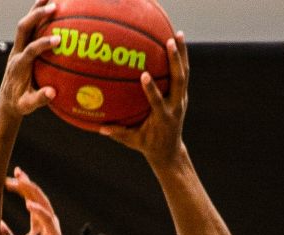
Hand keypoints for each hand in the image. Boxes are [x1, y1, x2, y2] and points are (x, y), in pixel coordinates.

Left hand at [0, 2, 59, 115]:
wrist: (7, 100)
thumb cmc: (19, 103)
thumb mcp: (27, 106)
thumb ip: (38, 99)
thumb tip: (52, 93)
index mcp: (18, 65)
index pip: (30, 50)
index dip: (43, 44)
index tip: (59, 39)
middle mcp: (16, 52)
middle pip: (23, 28)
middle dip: (36, 16)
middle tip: (54, 7)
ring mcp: (18, 47)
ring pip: (26, 23)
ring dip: (37, 9)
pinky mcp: (22, 46)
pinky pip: (31, 28)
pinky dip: (39, 16)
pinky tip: (52, 7)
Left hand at [0, 166, 62, 234]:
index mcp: (40, 220)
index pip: (31, 198)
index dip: (22, 186)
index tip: (8, 179)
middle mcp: (48, 220)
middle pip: (37, 197)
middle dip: (27, 184)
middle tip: (16, 172)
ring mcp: (52, 227)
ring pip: (44, 203)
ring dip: (32, 192)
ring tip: (21, 182)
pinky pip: (47, 220)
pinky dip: (39, 211)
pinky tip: (28, 204)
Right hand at [98, 31, 189, 163]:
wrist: (169, 151)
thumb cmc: (147, 145)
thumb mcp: (133, 141)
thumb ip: (118, 133)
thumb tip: (99, 127)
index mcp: (163, 118)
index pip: (158, 102)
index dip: (152, 90)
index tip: (144, 75)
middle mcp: (175, 106)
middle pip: (179, 81)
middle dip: (175, 61)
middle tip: (170, 42)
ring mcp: (181, 99)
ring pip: (184, 73)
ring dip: (182, 54)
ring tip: (177, 34)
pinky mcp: (182, 94)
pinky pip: (183, 73)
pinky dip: (181, 57)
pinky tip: (176, 41)